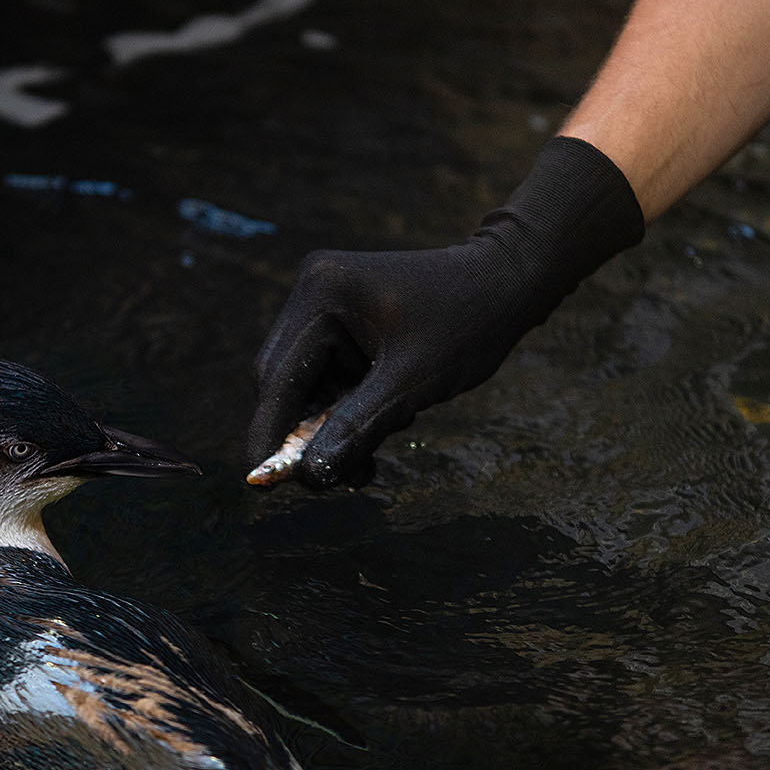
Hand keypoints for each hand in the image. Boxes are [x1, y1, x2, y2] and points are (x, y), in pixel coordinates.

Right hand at [247, 137, 642, 487]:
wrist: (507, 283)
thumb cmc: (467, 324)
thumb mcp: (411, 384)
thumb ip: (356, 428)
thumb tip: (311, 478)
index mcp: (322, 294)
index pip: (277, 376)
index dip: (269, 434)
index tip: (261, 486)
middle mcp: (313, 292)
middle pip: (283, 383)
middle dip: (305, 436)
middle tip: (333, 482)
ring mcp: (326, 306)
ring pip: (306, 389)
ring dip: (329, 431)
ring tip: (368, 464)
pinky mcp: (343, 323)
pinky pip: (329, 380)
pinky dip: (346, 414)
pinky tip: (376, 435)